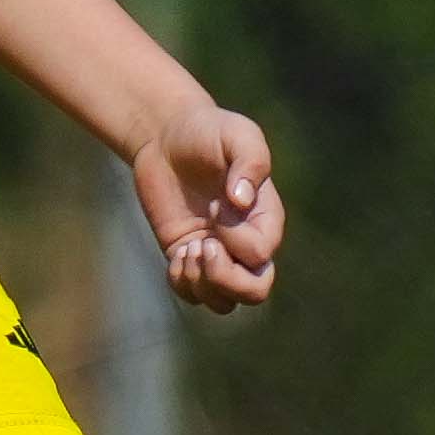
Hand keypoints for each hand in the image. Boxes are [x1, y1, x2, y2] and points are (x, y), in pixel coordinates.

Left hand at [126, 102, 284, 314]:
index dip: (235, 238)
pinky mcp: (188, 256)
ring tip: (187, 252)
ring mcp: (217, 253)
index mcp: (266, 218)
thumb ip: (250, 162)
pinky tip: (176, 255)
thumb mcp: (237, 134)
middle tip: (202, 247)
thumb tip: (242, 201)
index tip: (214, 203)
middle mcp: (245, 242)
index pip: (261, 255)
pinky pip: (193, 294)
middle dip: (225, 280)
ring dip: (202, 284)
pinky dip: (182, 284)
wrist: (168, 135)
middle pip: (255, 292)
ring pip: (224, 302)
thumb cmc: (209, 131)